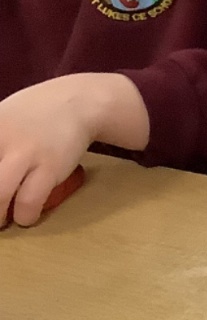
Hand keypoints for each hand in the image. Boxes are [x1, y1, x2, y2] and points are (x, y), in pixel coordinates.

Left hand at [0, 73, 147, 226]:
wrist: (85, 100)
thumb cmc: (41, 110)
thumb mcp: (5, 114)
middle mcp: (2, 138)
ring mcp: (25, 152)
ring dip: (0, 215)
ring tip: (8, 219)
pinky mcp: (50, 168)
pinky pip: (29, 201)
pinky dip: (26, 214)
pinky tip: (28, 215)